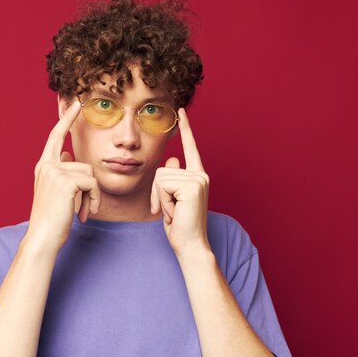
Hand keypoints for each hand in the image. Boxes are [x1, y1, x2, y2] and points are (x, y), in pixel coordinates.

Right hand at [26, 100, 100, 249]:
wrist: (42, 238)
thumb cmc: (51, 220)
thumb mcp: (56, 193)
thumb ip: (62, 172)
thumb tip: (68, 155)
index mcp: (43, 167)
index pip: (56, 137)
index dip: (67, 119)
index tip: (75, 103)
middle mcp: (47, 165)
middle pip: (85, 164)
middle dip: (90, 189)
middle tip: (86, 209)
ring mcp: (55, 171)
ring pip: (91, 176)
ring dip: (93, 197)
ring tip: (83, 213)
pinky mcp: (66, 181)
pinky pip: (92, 184)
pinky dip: (94, 200)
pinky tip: (84, 214)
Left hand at [150, 107, 210, 253]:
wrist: (190, 245)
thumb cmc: (180, 226)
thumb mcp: (172, 199)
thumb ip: (172, 179)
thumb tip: (172, 159)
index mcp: (197, 176)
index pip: (190, 148)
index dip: (186, 129)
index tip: (181, 111)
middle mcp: (200, 175)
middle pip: (162, 170)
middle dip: (157, 194)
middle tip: (170, 211)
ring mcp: (198, 179)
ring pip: (160, 178)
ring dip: (160, 200)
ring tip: (174, 212)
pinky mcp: (192, 186)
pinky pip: (162, 186)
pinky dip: (162, 202)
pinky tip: (175, 213)